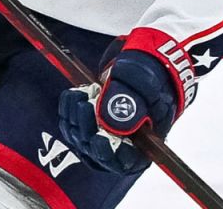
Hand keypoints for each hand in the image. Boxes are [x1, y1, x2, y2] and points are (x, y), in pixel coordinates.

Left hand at [58, 29, 197, 173]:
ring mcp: (103, 136)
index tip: (99, 137)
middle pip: (97, 151)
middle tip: (86, 103)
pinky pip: (70, 124)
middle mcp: (122, 146)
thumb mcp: (147, 85)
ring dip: (75, 117)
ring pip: (80, 137)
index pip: (124, 161)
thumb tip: (114, 123)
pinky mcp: (88, 124)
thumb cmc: (152, 76)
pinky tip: (74, 94)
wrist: (144, 62)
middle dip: (87, 127)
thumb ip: (132, 103)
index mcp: (144, 144)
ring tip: (80, 93)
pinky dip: (69, 110)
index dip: (109, 153)